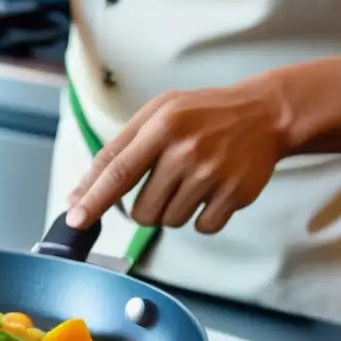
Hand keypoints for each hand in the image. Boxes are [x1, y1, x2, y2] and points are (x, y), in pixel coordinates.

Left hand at [65, 80, 290, 233]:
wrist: (265, 113)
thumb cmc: (200, 116)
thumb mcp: (156, 116)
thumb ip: (117, 153)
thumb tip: (79, 196)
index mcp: (161, 125)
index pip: (118, 170)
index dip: (93, 199)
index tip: (74, 220)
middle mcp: (186, 149)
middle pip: (141, 210)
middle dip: (144, 208)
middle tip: (164, 184)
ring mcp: (212, 172)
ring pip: (169, 222)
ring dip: (172, 211)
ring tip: (190, 181)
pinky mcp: (235, 193)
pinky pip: (201, 227)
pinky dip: (201, 217)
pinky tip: (211, 191)